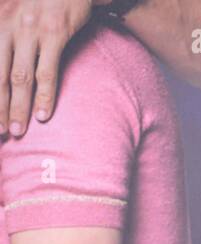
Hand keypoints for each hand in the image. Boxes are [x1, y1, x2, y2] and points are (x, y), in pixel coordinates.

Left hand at [0, 0, 99, 137]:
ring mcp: (29, 31)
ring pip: (19, 78)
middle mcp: (5, 26)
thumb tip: (3, 65)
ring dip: (17, 108)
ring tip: (16, 131)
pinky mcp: (54, 35)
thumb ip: (3, 32)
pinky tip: (41, 115)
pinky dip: (44, 96)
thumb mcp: (10, 8)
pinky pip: (47, 71)